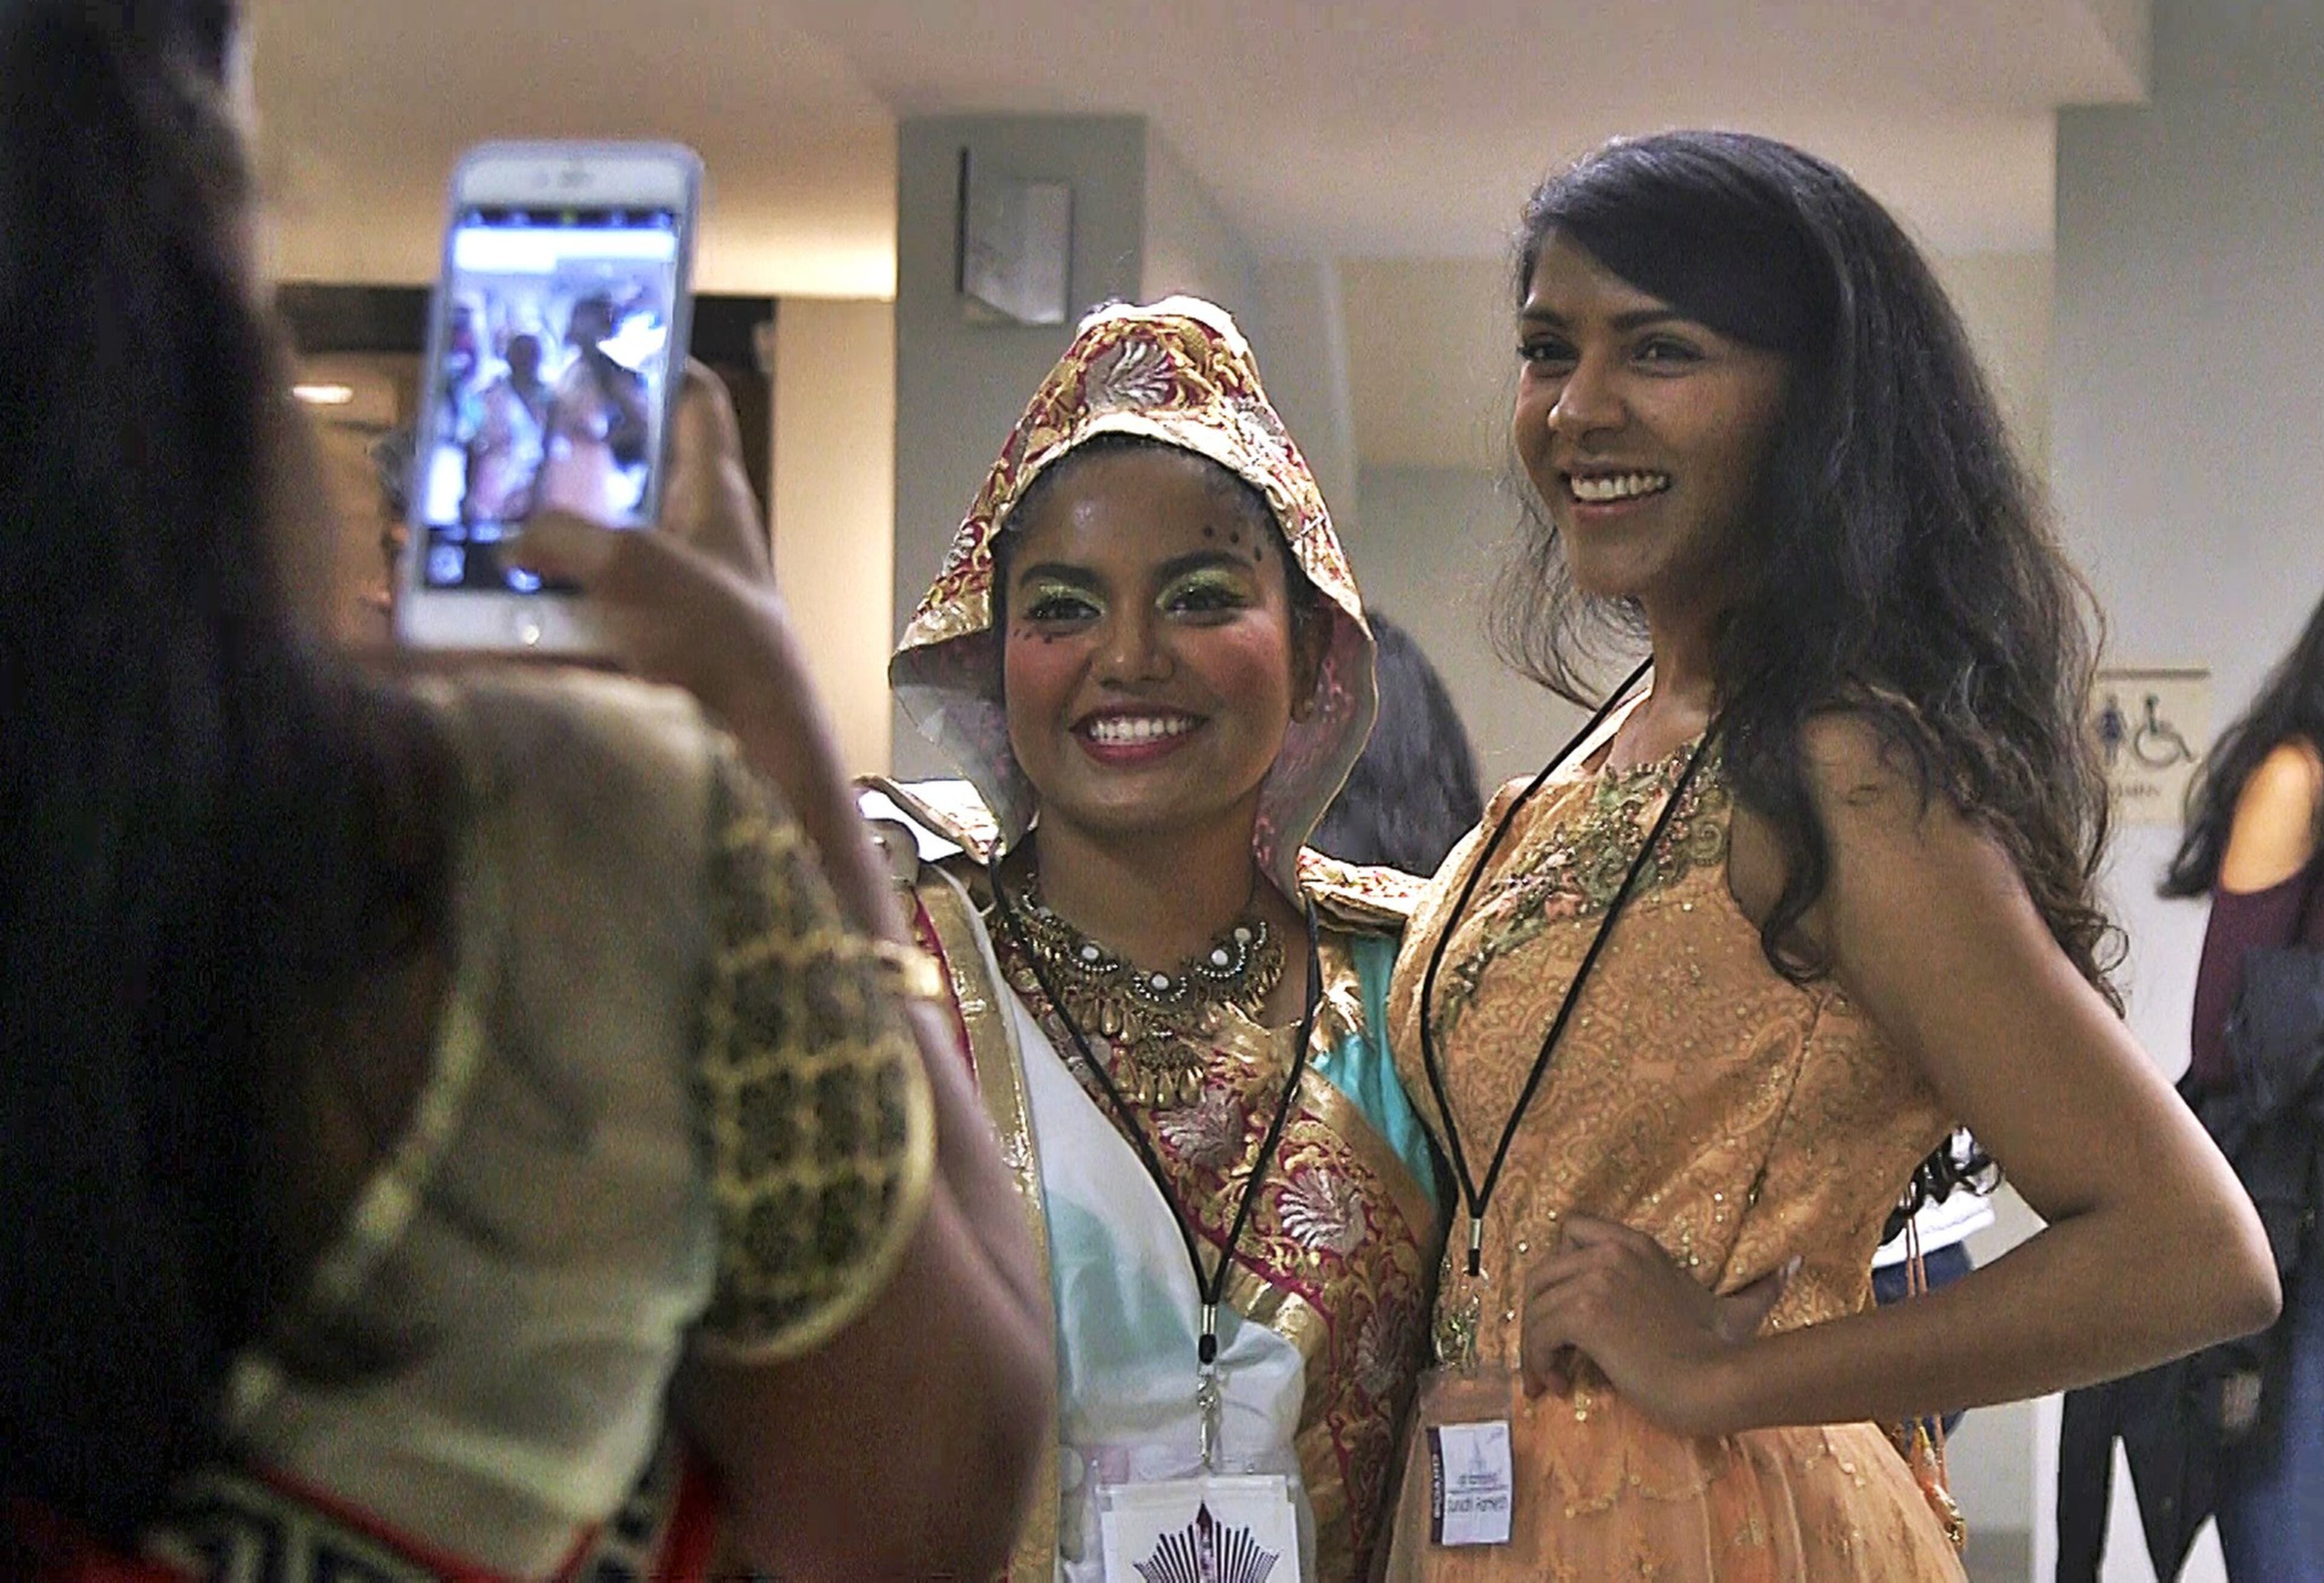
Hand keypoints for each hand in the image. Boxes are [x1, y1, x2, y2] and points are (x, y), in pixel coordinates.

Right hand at [506, 362, 776, 713]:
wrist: (755, 744)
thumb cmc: (724, 642)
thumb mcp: (642, 567)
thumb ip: (572, 537)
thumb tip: (515, 537)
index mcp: (715, 494)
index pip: (699, 405)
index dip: (663, 365)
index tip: (611, 344)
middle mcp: (689, 532)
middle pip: (629, 470)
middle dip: (570, 454)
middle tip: (504, 432)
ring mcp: (661, 587)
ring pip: (590, 540)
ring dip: (536, 533)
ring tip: (468, 513)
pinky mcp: (638, 638)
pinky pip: (572, 608)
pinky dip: (529, 602)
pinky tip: (476, 596)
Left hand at [1519, 1215, 1796, 1436]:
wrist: (1718, 1383)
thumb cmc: (1725, 1354)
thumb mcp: (1737, 1310)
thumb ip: (1760, 1287)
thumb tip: (1793, 1265)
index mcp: (1636, 1246)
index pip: (1570, 1228)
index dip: (1558, 1269)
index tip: (1565, 1312)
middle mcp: (1612, 1253)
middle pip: (1541, 1273)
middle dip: (1537, 1316)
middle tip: (1551, 1358)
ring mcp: (1597, 1279)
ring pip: (1534, 1306)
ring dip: (1533, 1347)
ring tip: (1551, 1380)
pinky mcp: (1586, 1313)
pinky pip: (1537, 1332)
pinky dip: (1536, 1361)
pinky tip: (1557, 1386)